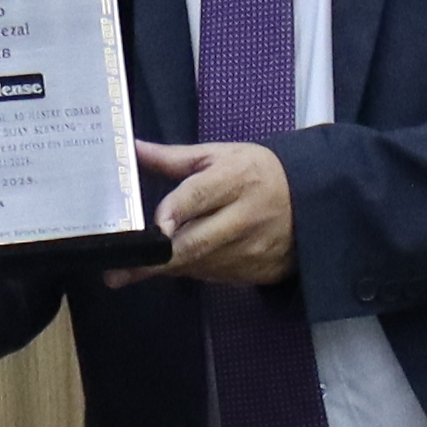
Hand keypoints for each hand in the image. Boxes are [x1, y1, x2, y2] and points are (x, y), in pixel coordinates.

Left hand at [130, 136, 295, 286]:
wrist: (310, 202)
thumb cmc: (256, 173)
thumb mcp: (219, 155)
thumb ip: (172, 158)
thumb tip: (132, 149)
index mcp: (236, 178)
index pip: (199, 195)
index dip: (175, 211)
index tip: (154, 225)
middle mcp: (245, 217)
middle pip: (194, 244)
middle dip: (154, 260)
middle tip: (117, 272)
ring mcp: (251, 250)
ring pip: (199, 265)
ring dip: (168, 266)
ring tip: (137, 266)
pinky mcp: (256, 272)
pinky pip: (212, 276)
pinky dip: (191, 271)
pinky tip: (179, 263)